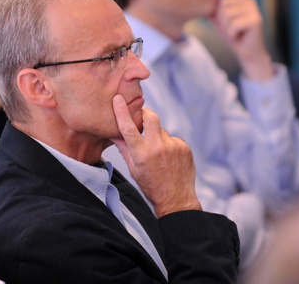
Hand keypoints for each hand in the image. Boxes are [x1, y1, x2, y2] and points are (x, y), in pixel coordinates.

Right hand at [111, 95, 201, 217]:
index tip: (118, 99)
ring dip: (157, 137)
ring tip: (159, 154)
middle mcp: (157, 147)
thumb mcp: (134, 169)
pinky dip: (169, 145)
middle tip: (142, 119)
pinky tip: (169, 159)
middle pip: (150, 116)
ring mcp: (173, 146)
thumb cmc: (152, 186)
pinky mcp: (184, 147)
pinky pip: (172, 139)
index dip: (121, 111)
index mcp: (141, 154)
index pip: (128, 128)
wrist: (176, 198)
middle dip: (145, 114)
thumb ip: (125, 149)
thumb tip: (114, 134)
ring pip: (161, 130)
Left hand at [210, 0, 273, 80]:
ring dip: (227, 28)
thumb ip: (214, 9)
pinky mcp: (256, 20)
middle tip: (231, 29)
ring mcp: (254, 9)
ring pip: (227, 14)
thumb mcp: (221, 21)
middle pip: (223, 3)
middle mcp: (249, 1)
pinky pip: (234, 24)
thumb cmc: (234, 35)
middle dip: (222, 20)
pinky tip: (239, 36)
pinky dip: (232, 34)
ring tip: (235, 32)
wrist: (248, 53)